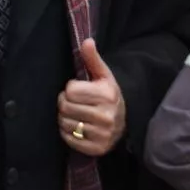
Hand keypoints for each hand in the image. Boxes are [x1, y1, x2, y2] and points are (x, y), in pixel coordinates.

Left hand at [57, 39, 125, 155]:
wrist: (125, 120)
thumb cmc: (108, 95)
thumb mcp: (103, 75)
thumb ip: (92, 59)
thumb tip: (87, 41)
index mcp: (107, 95)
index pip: (70, 90)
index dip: (70, 89)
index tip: (77, 90)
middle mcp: (106, 116)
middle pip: (65, 107)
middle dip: (65, 103)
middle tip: (72, 102)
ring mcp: (102, 134)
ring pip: (64, 123)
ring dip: (64, 118)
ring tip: (75, 114)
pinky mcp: (96, 148)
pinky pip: (68, 139)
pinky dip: (67, 132)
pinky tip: (76, 127)